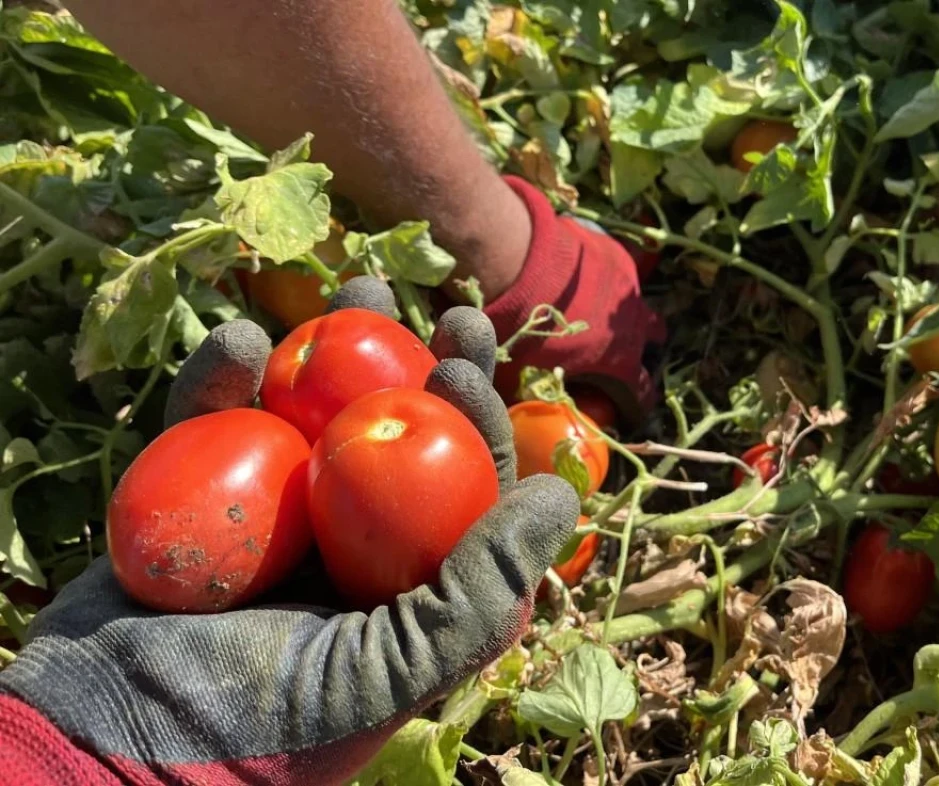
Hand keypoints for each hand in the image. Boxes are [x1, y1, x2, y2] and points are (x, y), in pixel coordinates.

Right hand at [0, 278, 577, 785]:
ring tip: (357, 286)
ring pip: (308, 417)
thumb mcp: (389, 672)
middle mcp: (343, 545)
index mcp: (402, 584)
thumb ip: (477, 593)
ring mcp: (266, 519)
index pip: (457, 490)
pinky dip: (219, 382)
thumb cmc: (262, 731)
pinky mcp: (188, 503)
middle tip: (442, 307)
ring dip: (333, 349)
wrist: (108, 754)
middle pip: (393, 437)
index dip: (472, 419)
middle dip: (420, 366)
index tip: (463, 359)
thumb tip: (559, 499)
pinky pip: (208, 427)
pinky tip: (238, 343)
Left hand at [484, 177, 665, 419]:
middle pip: (655, 339)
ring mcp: (629, 288)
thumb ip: (526, 392)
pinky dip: (606, 278)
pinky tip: (581, 276)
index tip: (622, 407)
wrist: (520, 263)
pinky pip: (620, 272)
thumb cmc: (522, 328)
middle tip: (616, 348)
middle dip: (641, 345)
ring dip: (626, 310)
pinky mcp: (616, 256)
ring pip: (639, 302)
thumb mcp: (517, 373)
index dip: (633, 405)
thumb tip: (511, 407)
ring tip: (598, 308)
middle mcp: (635, 326)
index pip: (641, 396)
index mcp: (619, 364)